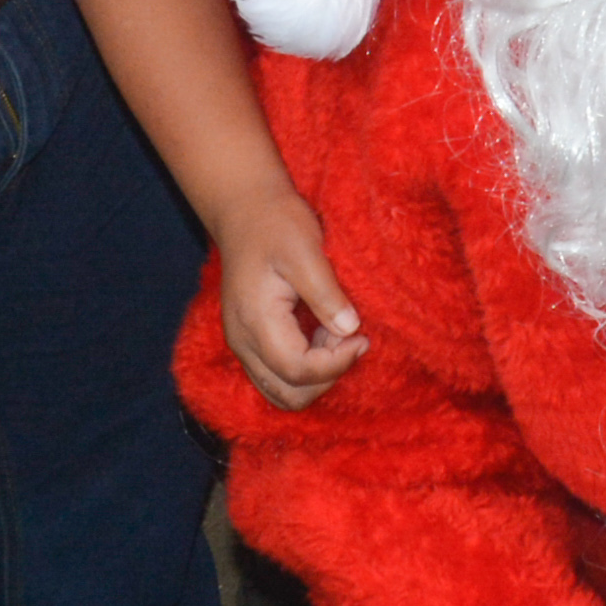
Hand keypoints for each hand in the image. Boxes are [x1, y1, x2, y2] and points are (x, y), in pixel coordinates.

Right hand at [215, 184, 366, 408]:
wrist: (245, 210)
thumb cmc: (276, 225)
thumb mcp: (305, 251)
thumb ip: (326, 294)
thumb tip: (349, 329)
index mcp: (255, 322)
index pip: (297, 371)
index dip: (336, 364)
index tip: (362, 337)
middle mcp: (243, 343)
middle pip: (288, 395)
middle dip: (327, 376)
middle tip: (348, 337)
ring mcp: (243, 345)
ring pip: (282, 392)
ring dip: (316, 375)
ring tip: (335, 334)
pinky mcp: (250, 342)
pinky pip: (278, 375)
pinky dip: (305, 368)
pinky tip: (322, 333)